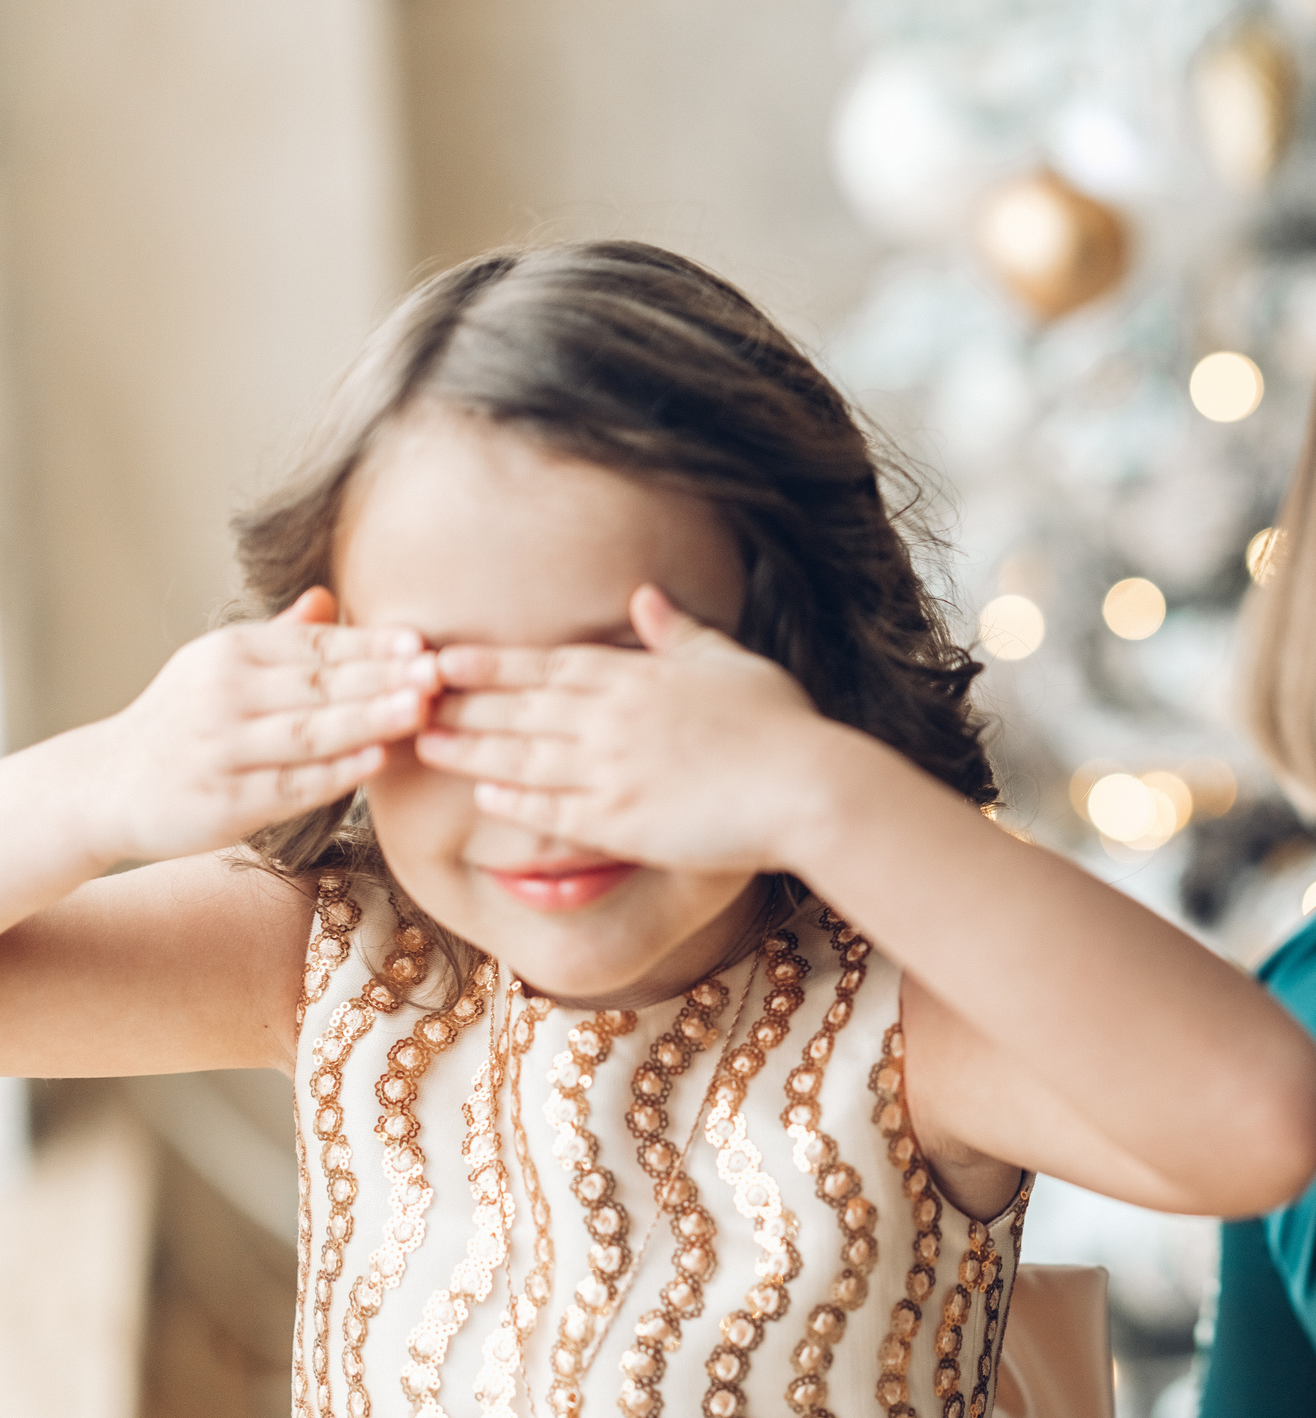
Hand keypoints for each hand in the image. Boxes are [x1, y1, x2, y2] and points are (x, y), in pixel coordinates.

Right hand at [77, 587, 432, 865]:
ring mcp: (221, 749)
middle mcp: (223, 695)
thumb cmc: (187, 720)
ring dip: (367, 721)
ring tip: (419, 710)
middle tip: (439, 672)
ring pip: (308, 732)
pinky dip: (335, 773)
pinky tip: (376, 762)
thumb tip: (328, 594)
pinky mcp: (222, 799)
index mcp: (231, 653)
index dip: (372, 645)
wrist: (108, 784)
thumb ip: (280, 637)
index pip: (316, 645)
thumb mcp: (222, 666)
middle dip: (383, 678)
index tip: (424, 642)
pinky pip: (289, 784)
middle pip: (319, 685)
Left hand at [418, 585, 832, 871]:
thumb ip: (679, 631)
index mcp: (637, 675)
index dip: (489, 662)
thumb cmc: (782, 724)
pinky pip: (554, 809)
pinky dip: (516, 802)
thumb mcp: (731, 661)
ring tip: (424, 745)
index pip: (545, 664)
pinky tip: (484, 798)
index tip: (443, 656)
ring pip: (522, 756)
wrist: (807, 787)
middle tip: (406, 698)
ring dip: (469, 750)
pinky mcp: (621, 821)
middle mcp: (612, 718)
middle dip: (459, 703)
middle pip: (518, 707)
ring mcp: (612, 770)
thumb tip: (644, 596)